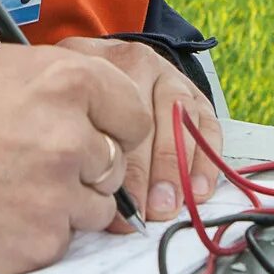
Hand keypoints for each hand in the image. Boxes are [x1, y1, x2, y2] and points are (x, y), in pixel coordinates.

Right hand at [0, 44, 151, 273]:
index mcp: (66, 82)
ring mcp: (60, 194)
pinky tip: (4, 215)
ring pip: (97, 206)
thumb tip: (105, 106)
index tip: (97, 134)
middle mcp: (71, 137)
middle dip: (85, 167)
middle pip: (115, 163)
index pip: (134, 113)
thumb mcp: (2, 68)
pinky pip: (65, 239)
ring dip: (65, 203)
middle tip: (34, 164)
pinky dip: (40, 232)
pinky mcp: (44, 241)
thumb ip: (63, 82)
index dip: (114, 126)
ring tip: (15, 190)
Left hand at [55, 37, 222, 225]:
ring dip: (178, 168)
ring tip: (173, 205)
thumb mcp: (66, 110)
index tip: (117, 204)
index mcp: (95, 66)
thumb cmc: (77, 105)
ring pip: (181, 120)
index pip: (108, 115)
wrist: (106, 71)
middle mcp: (135, 63)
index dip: (115, 165)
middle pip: (146, 119)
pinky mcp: (194, 92)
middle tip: (149, 210)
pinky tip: (198, 191)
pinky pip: (206, 125)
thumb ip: (79, 146)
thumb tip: (94, 202)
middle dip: (149, 172)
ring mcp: (169, 75)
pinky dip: (206, 160)